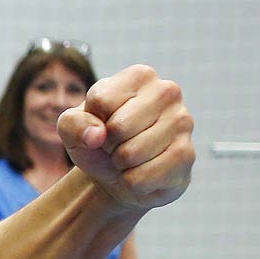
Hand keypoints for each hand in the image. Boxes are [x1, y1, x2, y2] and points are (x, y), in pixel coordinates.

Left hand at [59, 65, 193, 211]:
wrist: (117, 174)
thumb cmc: (95, 142)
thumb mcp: (72, 128)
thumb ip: (72, 123)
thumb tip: (95, 136)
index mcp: (139, 76)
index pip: (101, 101)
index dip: (92, 122)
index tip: (101, 125)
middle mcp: (166, 91)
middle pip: (118, 128)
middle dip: (108, 145)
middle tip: (115, 145)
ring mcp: (182, 122)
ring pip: (131, 154)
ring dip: (120, 164)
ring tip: (128, 158)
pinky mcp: (187, 154)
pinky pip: (143, 178)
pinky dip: (132, 182)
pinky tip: (142, 172)